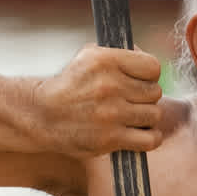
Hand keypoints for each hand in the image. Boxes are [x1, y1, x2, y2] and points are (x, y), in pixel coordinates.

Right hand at [34, 45, 163, 158]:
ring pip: (154, 115)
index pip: (153, 67)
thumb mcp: (89, 57)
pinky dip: (149, 138)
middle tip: (131, 101)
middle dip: (145, 97)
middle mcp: (109, 86)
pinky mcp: (110, 138)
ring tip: (131, 117)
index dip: (149, 75)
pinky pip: (150, 139)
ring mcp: (111, 114)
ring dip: (146, 118)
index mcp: (105, 61)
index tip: (139, 81)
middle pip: (155, 92)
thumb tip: (151, 65)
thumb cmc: (70, 85)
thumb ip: (121, 55)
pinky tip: (138, 133)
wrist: (41, 114)